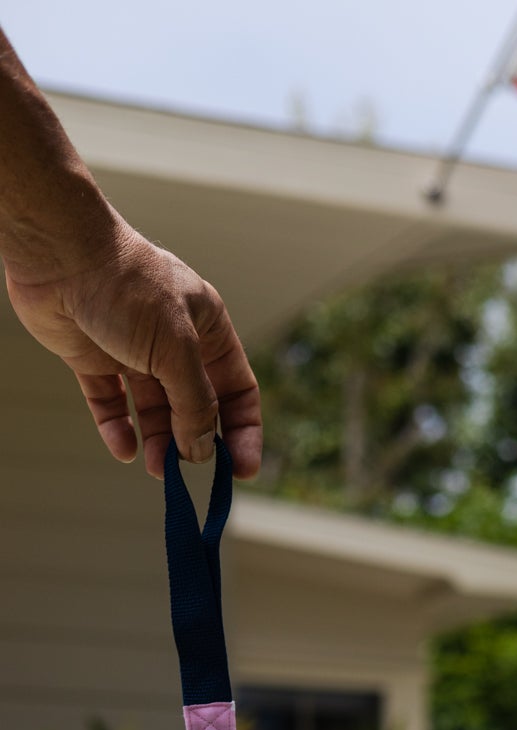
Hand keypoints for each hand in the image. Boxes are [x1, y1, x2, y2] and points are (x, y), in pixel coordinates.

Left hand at [5, 214, 261, 478]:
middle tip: (190, 474)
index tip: (242, 469)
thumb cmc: (128, 287)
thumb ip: (195, 403)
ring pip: (154, 411)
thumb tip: (203, 450)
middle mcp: (174, 343)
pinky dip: (118, 429)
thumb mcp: (177, 349)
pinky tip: (124, 448)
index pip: (236, 390)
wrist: (59, 254)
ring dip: (159, 442)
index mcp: (207, 330)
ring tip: (159, 469)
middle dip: (195, 442)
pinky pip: (112, 404)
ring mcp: (133, 352)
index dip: (243, 431)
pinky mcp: (94, 359)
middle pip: (195, 407)